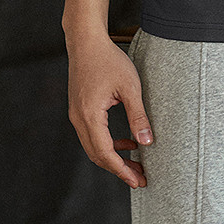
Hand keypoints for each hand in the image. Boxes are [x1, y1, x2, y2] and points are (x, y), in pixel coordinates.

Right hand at [66, 31, 153, 188]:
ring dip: (113, 157)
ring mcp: (76, 115)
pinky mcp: (79, 109)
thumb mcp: (130, 87)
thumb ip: (138, 115)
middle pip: (97, 155)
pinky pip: (92, 135)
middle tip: (139, 177)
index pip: (105, 153)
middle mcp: (79, 119)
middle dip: (119, 168)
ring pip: (93, 146)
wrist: (86, 42)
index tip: (138, 181)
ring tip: (135, 162)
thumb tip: (147, 142)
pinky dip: (108, 143)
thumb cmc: (108, 60)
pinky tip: (126, 141)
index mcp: (90, 116)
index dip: (122, 170)